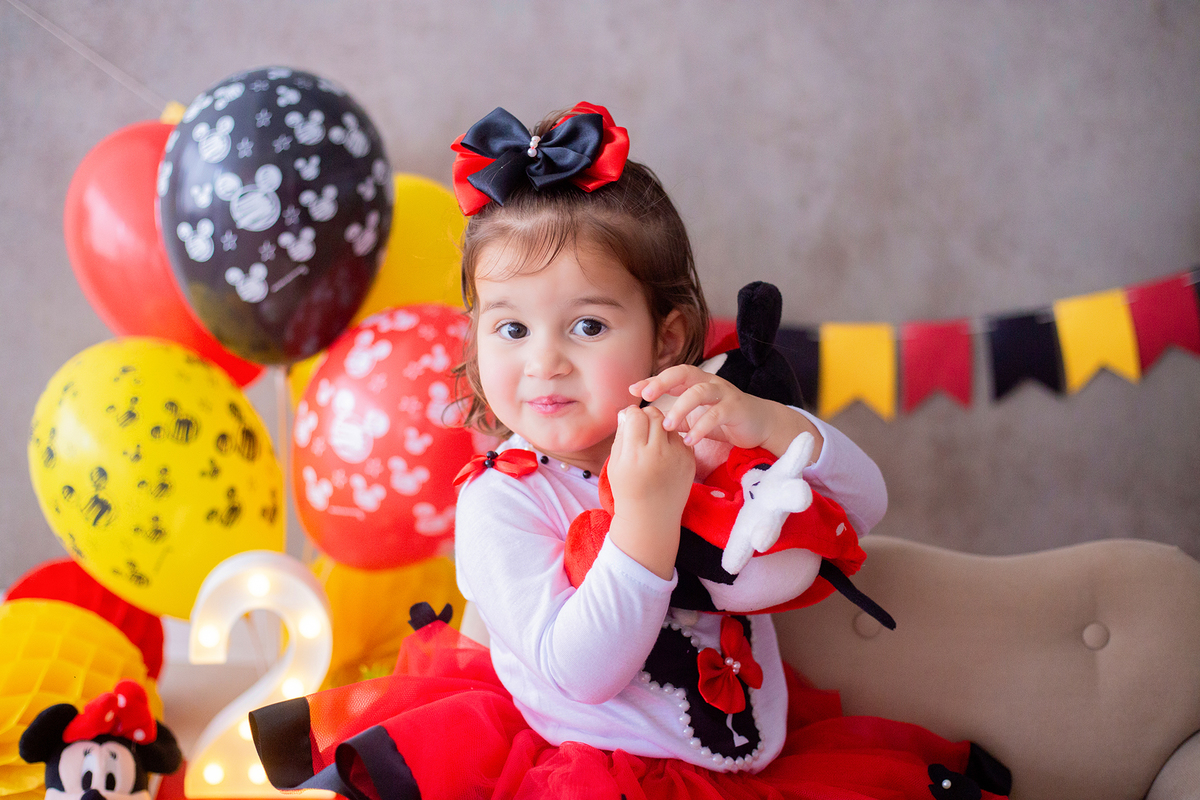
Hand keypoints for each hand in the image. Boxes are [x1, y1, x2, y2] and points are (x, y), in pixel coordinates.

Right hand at [605, 405, 694, 579]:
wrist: (651, 519)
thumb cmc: (628, 490)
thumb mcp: (615, 464)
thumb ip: (621, 435)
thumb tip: (628, 411)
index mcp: (635, 455)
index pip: (637, 415)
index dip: (631, 414)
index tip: (629, 421)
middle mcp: (658, 454)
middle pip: (655, 414)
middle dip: (647, 416)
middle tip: (642, 428)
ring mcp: (677, 457)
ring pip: (670, 424)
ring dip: (661, 427)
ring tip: (653, 444)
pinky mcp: (690, 460)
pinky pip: (680, 438)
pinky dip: (672, 440)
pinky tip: (664, 455)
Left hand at [631, 365, 824, 460]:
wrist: (760, 425)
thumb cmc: (724, 420)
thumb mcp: (696, 419)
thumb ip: (676, 418)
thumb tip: (649, 423)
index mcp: (696, 383)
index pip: (670, 376)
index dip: (651, 380)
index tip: (632, 390)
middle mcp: (709, 383)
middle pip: (684, 373)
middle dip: (663, 382)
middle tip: (646, 397)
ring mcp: (723, 393)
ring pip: (699, 392)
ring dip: (680, 408)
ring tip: (667, 426)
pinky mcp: (736, 408)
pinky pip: (716, 414)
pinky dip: (701, 427)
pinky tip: (689, 440)